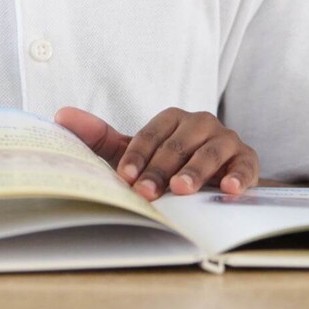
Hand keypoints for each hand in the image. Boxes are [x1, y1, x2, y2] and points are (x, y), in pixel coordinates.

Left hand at [55, 106, 258, 200]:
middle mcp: (201, 123)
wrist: (218, 178)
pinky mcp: (247, 159)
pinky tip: (228, 189)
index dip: (137, 155)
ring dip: (196, 170)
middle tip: (147, 192)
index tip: (124, 177)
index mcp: (173, 119)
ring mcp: (227, 139)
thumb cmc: (172, 164)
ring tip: (181, 190)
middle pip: (180, 143)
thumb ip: (101, 137)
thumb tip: (60, 116)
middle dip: (161, 169)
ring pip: (211, 150)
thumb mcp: (138, 152)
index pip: (153, 133)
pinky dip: (238, 176)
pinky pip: (245, 164)